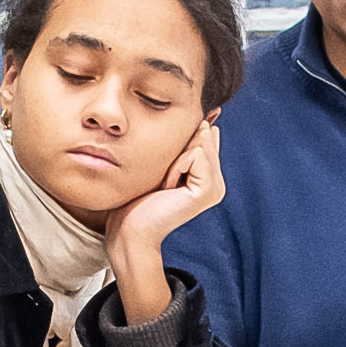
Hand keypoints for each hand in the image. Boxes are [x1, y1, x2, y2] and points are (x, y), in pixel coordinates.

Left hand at [105, 120, 228, 316]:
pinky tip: (168, 187)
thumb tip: (209, 117)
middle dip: (177, 149)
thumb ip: (185, 145)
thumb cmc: (136, 197)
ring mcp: (216, 188)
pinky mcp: (209, 191)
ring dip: (173, 159)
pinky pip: (196, 154)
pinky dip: (175, 166)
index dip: (180, 142)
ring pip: (200, 141)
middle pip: (202, 134)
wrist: (129, 230)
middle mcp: (216, 183)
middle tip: (163, 181)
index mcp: (208, 176)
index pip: (203, 135)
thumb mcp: (163, 163)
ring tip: (165, 184)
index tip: (165, 172)